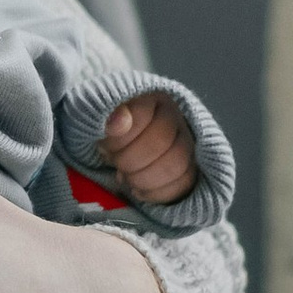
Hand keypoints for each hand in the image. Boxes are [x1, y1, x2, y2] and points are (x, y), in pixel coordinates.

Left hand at [101, 90, 196, 206]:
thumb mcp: (101, 118)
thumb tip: (116, 123)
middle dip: (129, 159)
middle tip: (115, 163)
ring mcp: (188, 144)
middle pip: (160, 141)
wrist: (124, 146)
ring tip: (124, 177)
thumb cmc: (112, 130)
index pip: (141, 116)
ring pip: (175, 164)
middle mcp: (176, 118)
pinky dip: (155, 193)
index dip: (119, 137)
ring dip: (142, 178)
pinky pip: (184, 184)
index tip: (103, 145)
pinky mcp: (191, 168)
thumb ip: (107, 115)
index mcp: (154, 99)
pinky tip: (137, 190)